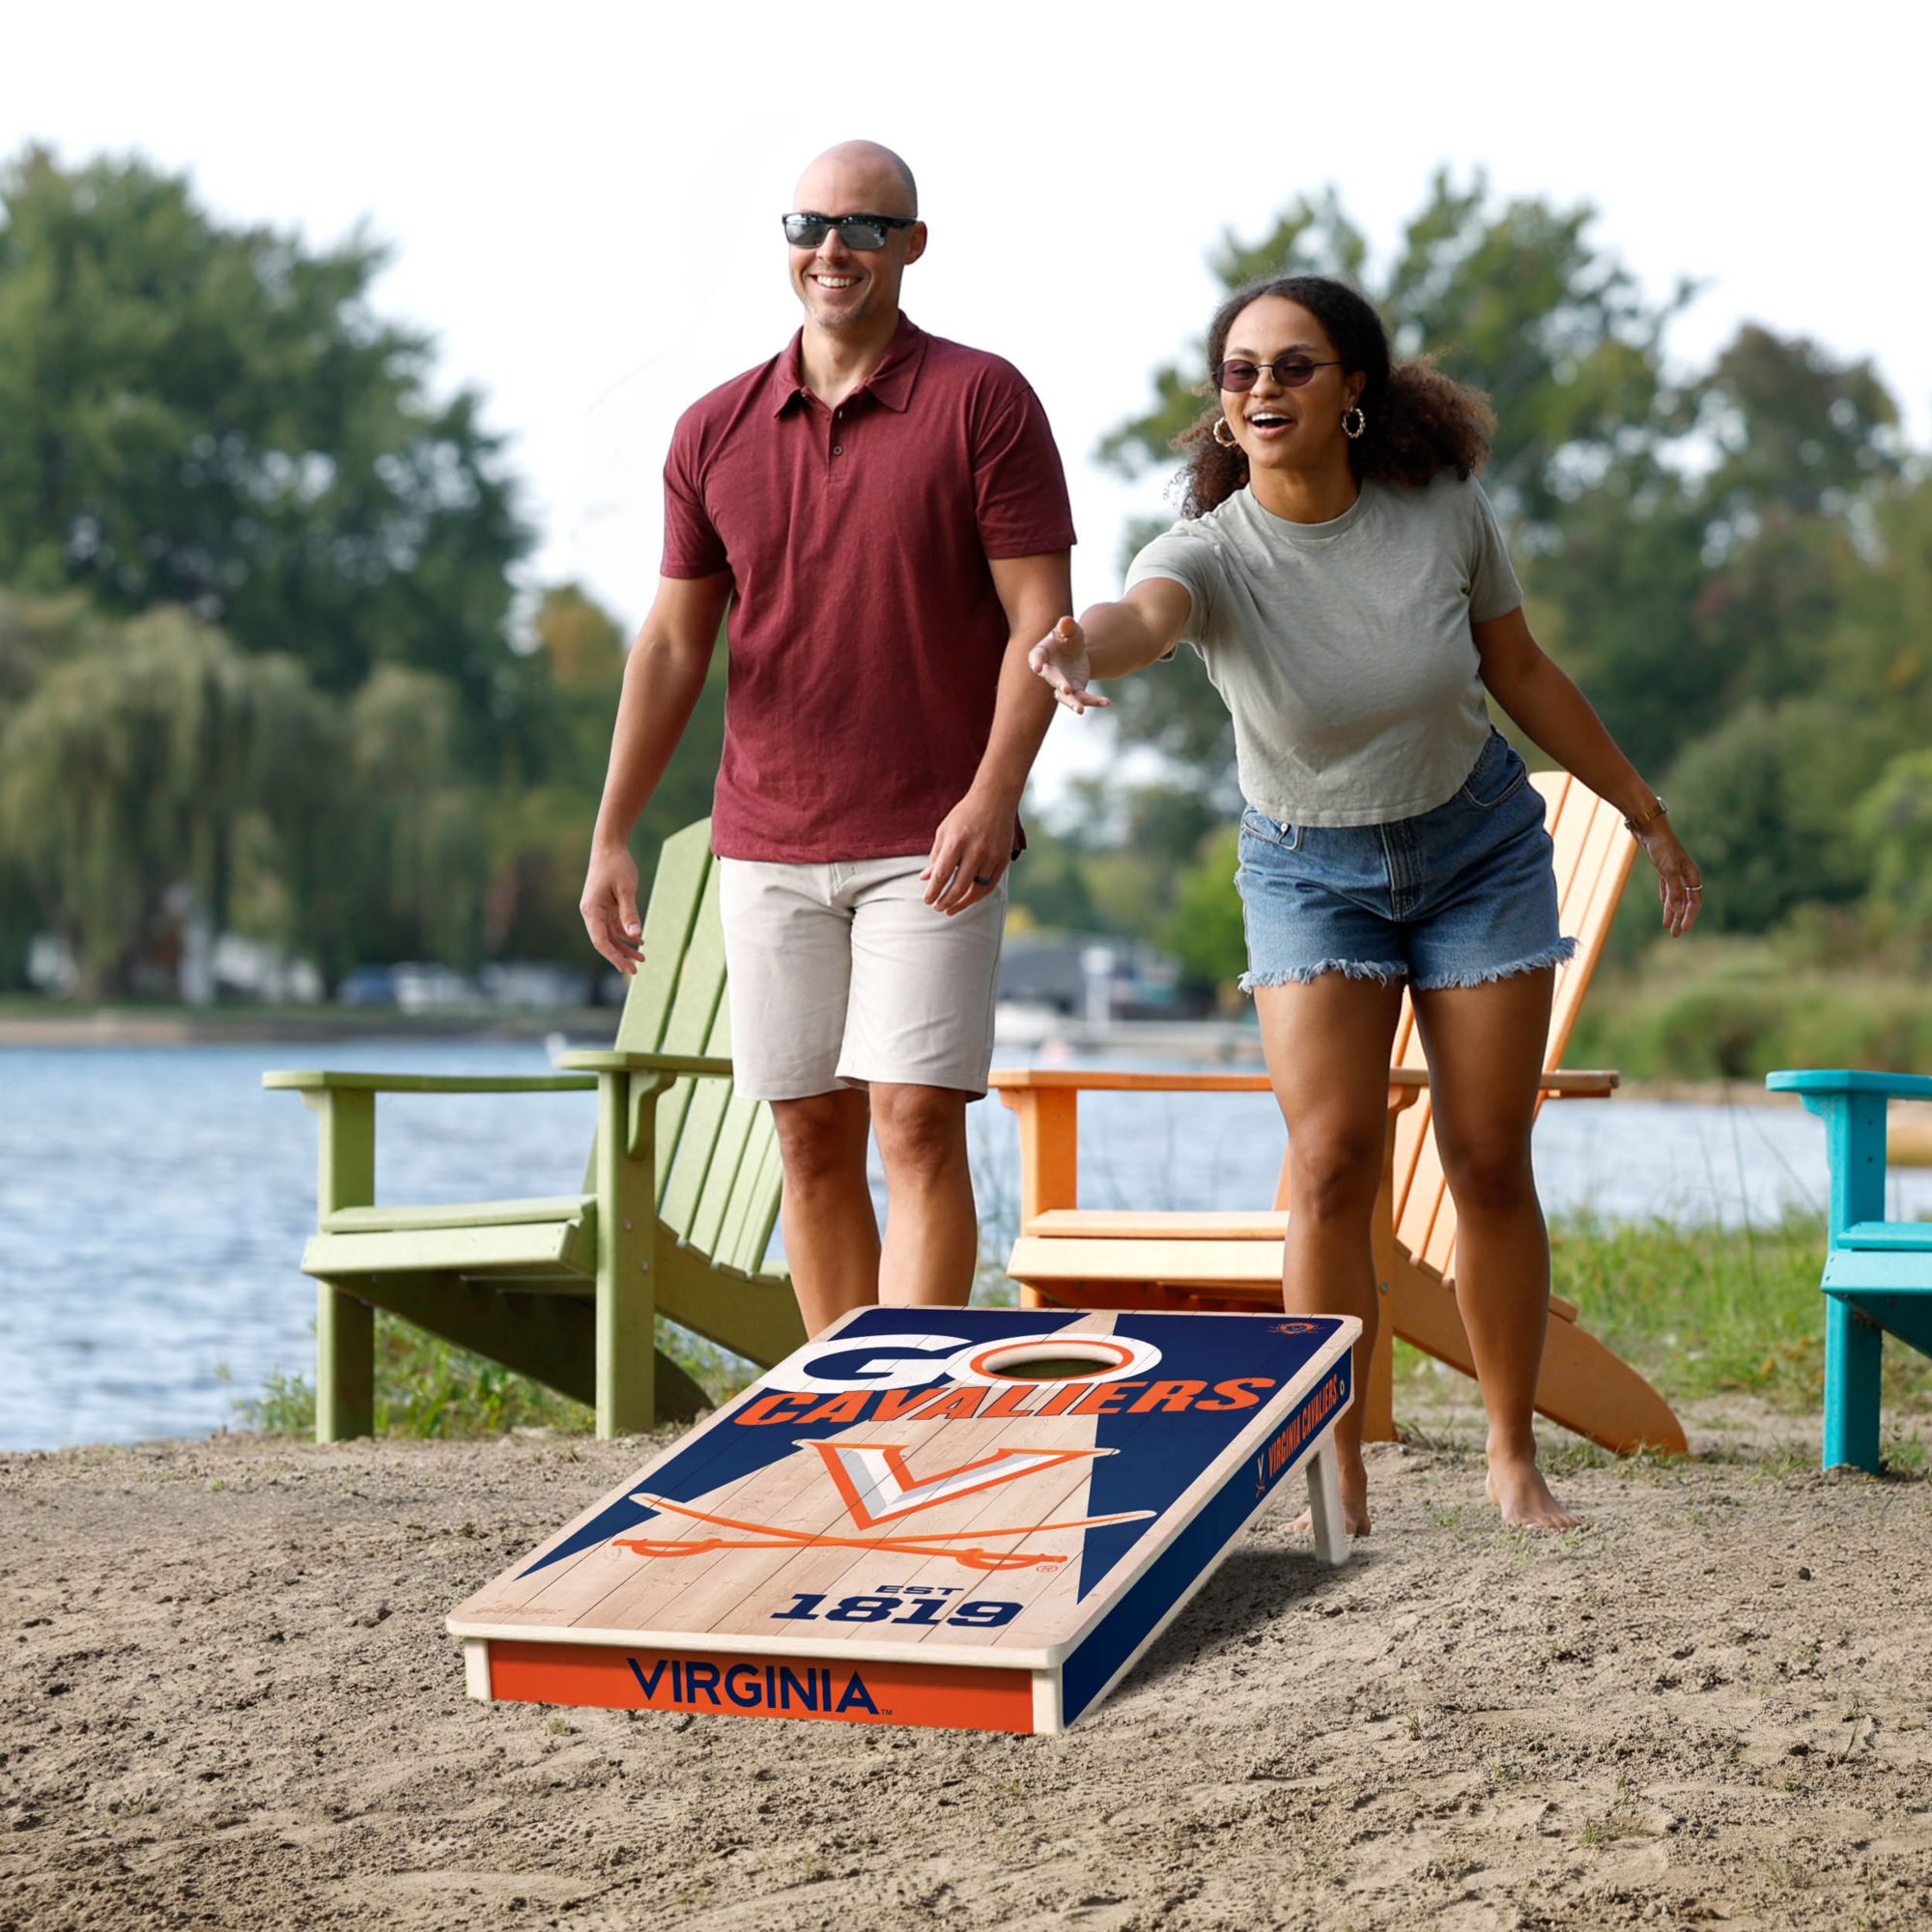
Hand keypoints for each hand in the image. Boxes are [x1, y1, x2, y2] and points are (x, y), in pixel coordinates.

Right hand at [580, 844, 644, 973]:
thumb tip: (635, 936)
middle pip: (604, 941)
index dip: (613, 956)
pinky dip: (626, 933)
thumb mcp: (626, 890)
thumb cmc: (617, 866)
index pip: (600, 940)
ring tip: (642, 958)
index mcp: (591, 910)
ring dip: (624, 946)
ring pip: (610, 935)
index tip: (626, 968)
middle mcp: (592, 913)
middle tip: (636, 970)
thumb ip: (630, 913)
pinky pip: (614, 925)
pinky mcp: (606, 906)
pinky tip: (639, 941)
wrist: (610, 846)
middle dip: (619, 956)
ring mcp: (598, 910)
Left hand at [923, 788, 1014, 915]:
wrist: (995, 800)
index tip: (927, 901)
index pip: (941, 875)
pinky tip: (968, 900)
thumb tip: (925, 879)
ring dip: (962, 903)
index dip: (933, 892)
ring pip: (976, 890)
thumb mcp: (944, 831)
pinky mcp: (1003, 860)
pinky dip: (978, 896)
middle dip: (945, 901)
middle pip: (958, 887)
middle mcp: (975, 851)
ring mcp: (991, 856)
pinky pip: (991, 885)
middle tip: (937, 907)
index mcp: (956, 842)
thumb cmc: (965, 815)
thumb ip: (935, 856)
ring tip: (950, 909)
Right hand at [1027, 616, 1107, 714]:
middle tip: (1066, 689)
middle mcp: (1049, 671)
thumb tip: (1066, 621)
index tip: (1037, 668)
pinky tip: (1107, 702)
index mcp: (1043, 653)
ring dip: (1072, 703)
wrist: (1075, 651)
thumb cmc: (1068, 637)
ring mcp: (1061, 683)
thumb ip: (1067, 626)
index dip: (1036, 662)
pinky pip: (1083, 698)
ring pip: (1065, 697)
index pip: (1037, 657)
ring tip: (1080, 710)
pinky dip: (1095, 701)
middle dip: (1059, 684)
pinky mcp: (1075, 691)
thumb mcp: (1070, 629)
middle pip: (1052, 678)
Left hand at [1643, 824, 1702, 937]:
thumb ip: (1674, 890)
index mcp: (1691, 874)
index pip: (1694, 901)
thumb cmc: (1660, 846)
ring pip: (1676, 896)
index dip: (1689, 916)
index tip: (1683, 930)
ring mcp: (1674, 870)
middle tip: (1676, 934)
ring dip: (1672, 911)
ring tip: (1668, 926)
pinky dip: (1667, 898)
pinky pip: (1668, 887)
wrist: (1648, 827)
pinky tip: (1665, 905)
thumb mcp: (1667, 869)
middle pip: (1686, 901)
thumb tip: (1680, 911)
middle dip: (1681, 918)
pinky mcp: (1663, 867)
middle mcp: (1685, 873)